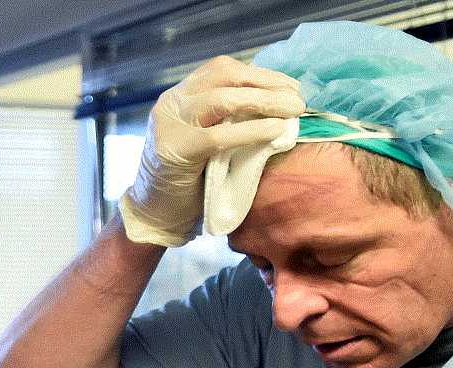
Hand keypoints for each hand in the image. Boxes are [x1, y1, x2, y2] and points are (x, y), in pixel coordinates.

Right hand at [120, 55, 304, 246]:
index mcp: (181, 94)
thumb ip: (227, 119)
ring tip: (292, 111)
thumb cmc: (189, 179)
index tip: (290, 86)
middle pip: (224, 76)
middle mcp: (172, 101)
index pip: (223, 69)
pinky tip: (274, 131)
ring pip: (221, 99)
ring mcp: (170, 124)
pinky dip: (251, 131)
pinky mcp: (174, 150)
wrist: (155, 213)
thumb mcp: (206, 139)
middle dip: (267, 84)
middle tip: (297, 98)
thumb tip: (276, 105)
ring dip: (264, 102)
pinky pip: (218, 136)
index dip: (261, 74)